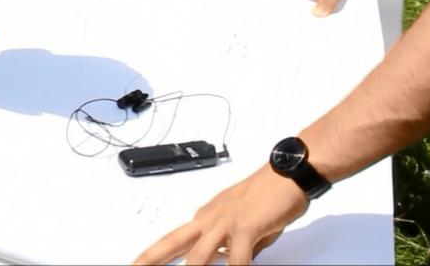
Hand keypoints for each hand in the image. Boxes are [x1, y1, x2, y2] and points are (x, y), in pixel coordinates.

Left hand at [132, 165, 307, 265]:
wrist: (288, 173)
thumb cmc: (269, 194)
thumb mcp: (246, 226)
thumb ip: (233, 244)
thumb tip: (230, 259)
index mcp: (206, 216)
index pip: (175, 239)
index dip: (157, 254)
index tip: (142, 263)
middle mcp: (210, 218)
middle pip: (173, 242)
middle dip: (152, 259)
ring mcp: (225, 221)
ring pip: (198, 255)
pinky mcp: (245, 225)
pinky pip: (236, 257)